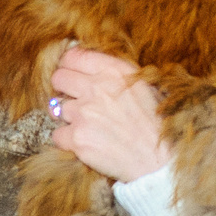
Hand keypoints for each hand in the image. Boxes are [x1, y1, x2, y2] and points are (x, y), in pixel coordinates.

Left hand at [49, 48, 169, 181]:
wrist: (157, 159)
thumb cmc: (154, 122)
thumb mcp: (143, 85)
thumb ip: (115, 74)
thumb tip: (89, 67)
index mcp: (115, 71)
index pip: (74, 56)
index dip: (69, 64)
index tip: (72, 73)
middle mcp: (97, 87)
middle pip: (59, 78)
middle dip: (63, 88)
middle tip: (75, 99)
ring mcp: (84, 113)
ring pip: (58, 108)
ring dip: (70, 117)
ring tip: (90, 126)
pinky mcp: (76, 138)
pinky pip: (57, 135)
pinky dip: (68, 140)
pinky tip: (87, 142)